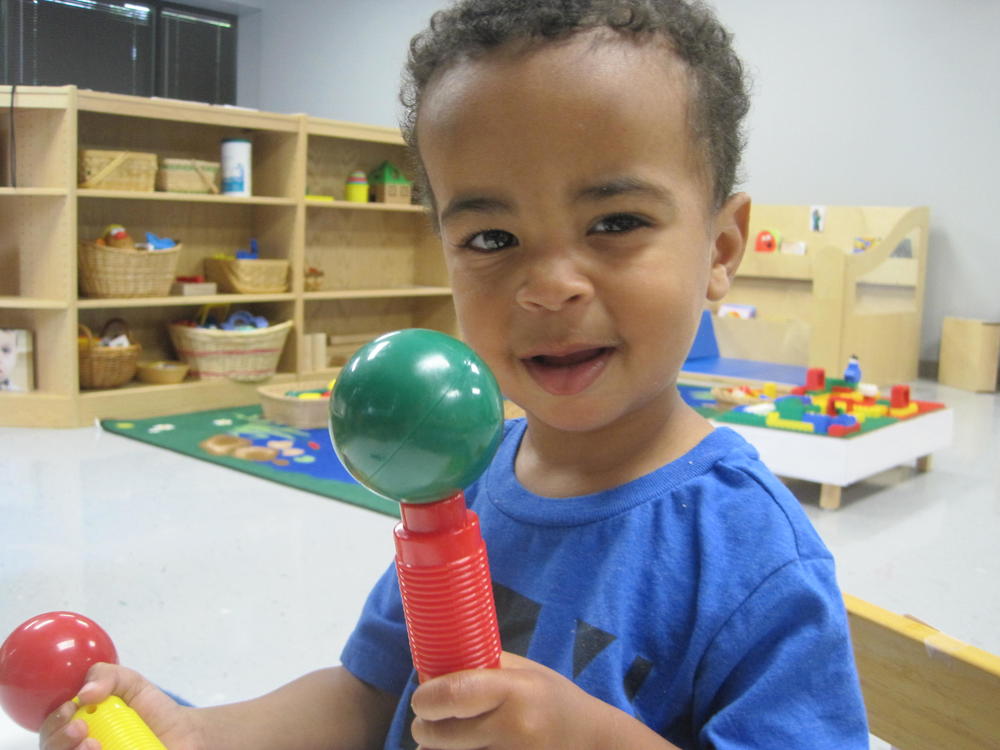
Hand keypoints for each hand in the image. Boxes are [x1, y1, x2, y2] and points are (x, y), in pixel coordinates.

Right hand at [38, 663, 200, 749]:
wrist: (185, 732)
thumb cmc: (152, 709)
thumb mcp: (129, 682)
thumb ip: (107, 676)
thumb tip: (84, 693)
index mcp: (77, 728)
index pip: (50, 732)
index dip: (53, 723)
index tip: (70, 709)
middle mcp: (80, 748)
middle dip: (58, 741)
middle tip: (81, 729)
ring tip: (94, 744)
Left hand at [410, 652, 616, 749]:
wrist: (595, 744)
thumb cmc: (554, 702)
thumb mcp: (526, 674)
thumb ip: (482, 668)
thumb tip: (433, 669)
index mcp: (516, 691)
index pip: (453, 694)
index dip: (426, 699)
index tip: (422, 698)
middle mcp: (514, 729)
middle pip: (441, 736)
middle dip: (424, 729)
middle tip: (427, 721)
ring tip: (447, 740)